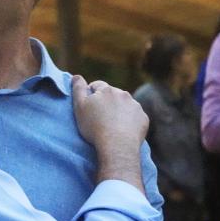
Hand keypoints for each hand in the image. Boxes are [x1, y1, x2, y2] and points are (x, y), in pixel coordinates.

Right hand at [72, 76, 147, 192]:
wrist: (117, 144)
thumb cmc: (94, 126)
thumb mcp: (80, 107)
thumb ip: (78, 89)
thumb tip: (76, 76)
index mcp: (106, 90)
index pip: (97, 85)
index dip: (91, 93)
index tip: (89, 105)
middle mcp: (123, 94)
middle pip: (113, 94)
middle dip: (107, 101)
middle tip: (100, 116)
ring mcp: (135, 106)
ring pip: (125, 105)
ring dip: (119, 110)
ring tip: (112, 125)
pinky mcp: (143, 118)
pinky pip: (135, 117)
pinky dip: (130, 120)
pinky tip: (123, 130)